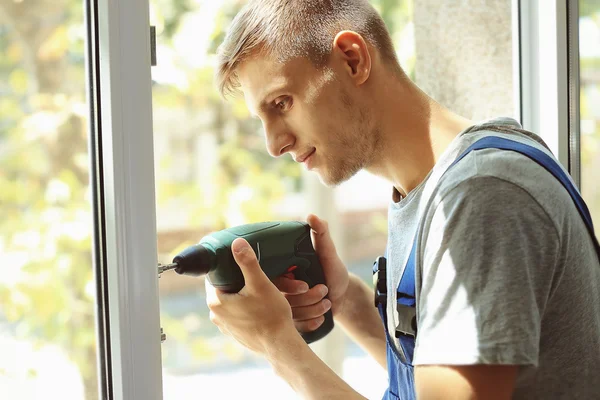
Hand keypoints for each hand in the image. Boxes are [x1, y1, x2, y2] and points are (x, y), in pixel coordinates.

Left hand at [205, 237, 297, 354]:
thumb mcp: (260, 283)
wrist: (280, 344)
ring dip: (240, 294)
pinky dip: (245, 308)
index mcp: (216, 302)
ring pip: (230, 301)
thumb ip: (247, 262)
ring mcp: (226, 326)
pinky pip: (237, 314)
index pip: (214, 276)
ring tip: (256, 288)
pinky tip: (258, 305)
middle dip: (235, 280)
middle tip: (251, 273)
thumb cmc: (270, 315)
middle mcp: (216, 316)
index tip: (237, 260)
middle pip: (222, 288)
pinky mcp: (236, 333)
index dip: (226, 267)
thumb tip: (237, 243)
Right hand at [274, 214, 349, 333]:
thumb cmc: (333, 270)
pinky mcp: (293, 322)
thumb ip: (321, 234)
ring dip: (313, 310)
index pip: (275, 280)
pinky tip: (322, 317)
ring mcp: (286, 308)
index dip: (289, 285)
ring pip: (291, 316)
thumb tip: (312, 215)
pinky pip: (296, 328)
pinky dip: (312, 324)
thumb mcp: (328, 253)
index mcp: (283, 271)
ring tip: (327, 303)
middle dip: (307, 300)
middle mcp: (280, 290)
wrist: (343, 294)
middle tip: (325, 292)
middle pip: (283, 301)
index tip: (305, 284)